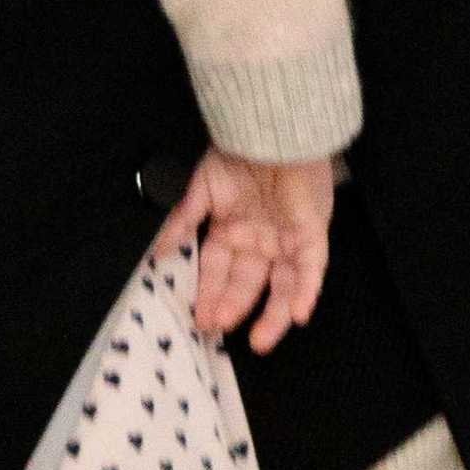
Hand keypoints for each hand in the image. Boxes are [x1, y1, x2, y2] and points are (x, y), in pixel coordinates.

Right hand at [154, 150, 333, 354]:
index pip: (218, 270)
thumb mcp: (201, 186)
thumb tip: (157, 252)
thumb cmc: (237, 151)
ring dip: (273, 316)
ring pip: (283, 287)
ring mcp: (286, 239)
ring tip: (259, 342)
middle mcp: (260, 239)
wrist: (271, 127)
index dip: (208, 293)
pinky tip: (299, 315)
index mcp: (233, 228)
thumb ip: (182, 220)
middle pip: (247, 283)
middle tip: (216, 328)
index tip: (198, 318)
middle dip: (232, 307)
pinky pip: (311, 269)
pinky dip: (305, 292)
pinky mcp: (311, 234)